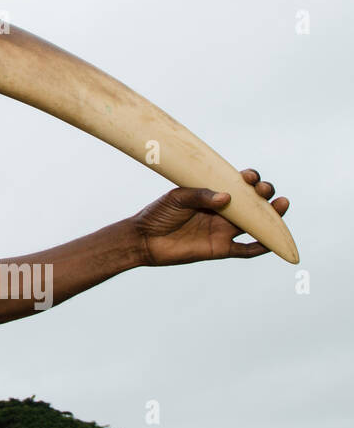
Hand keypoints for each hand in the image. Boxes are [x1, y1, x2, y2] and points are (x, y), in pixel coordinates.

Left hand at [130, 168, 289, 266]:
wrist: (144, 238)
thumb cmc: (158, 213)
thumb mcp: (177, 198)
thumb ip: (200, 196)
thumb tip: (226, 198)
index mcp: (212, 195)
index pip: (238, 185)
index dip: (248, 180)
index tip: (248, 177)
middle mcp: (222, 212)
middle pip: (252, 203)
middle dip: (264, 194)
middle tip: (265, 190)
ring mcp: (223, 230)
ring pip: (255, 224)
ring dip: (271, 216)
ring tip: (283, 204)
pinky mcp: (220, 248)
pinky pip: (246, 250)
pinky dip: (262, 246)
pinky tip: (273, 240)